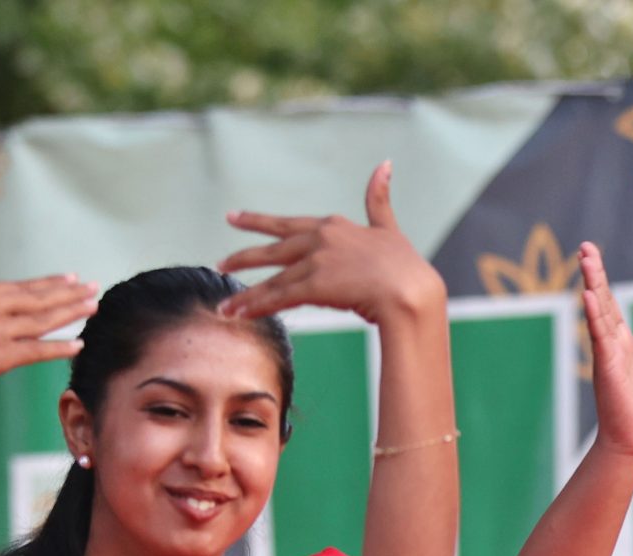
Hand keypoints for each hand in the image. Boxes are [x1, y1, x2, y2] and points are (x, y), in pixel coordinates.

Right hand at [0, 246, 95, 408]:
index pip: (23, 286)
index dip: (50, 283)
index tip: (72, 278)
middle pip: (40, 299)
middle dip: (70, 293)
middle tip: (95, 288)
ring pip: (44, 321)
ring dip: (72, 313)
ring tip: (94, 307)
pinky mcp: (2, 356)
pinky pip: (38, 350)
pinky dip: (60, 347)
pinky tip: (79, 344)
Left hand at [220, 162, 443, 326]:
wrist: (411, 291)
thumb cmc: (406, 265)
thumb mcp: (388, 228)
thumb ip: (380, 200)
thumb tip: (384, 164)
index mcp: (334, 226)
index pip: (289, 224)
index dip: (259, 221)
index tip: (235, 218)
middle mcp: (320, 240)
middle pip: (273, 250)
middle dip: (244, 257)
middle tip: (221, 264)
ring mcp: (316, 262)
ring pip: (273, 279)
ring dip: (247, 295)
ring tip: (225, 306)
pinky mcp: (315, 285)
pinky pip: (280, 297)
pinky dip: (257, 306)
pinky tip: (239, 314)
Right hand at [577, 240, 632, 456]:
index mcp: (619, 341)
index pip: (609, 302)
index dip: (601, 278)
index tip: (590, 253)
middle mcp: (610, 343)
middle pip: (601, 301)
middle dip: (594, 273)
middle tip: (585, 246)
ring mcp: (607, 353)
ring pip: (599, 313)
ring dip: (593, 285)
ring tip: (586, 259)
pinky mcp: (607, 366)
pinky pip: (600, 337)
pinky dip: (594, 316)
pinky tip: (589, 296)